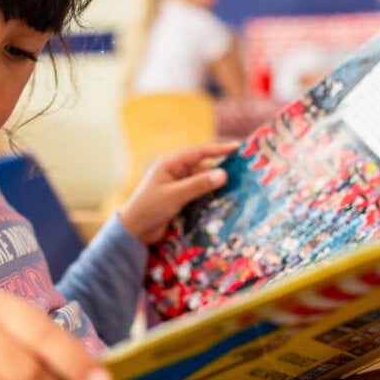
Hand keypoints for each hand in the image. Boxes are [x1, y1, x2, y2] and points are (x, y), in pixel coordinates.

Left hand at [119, 141, 238, 244]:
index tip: (238, 147)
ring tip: (240, 187)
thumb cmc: (149, 209)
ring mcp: (179, 186)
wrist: (134, 232)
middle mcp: (176, 172)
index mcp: (170, 163)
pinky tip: (226, 201)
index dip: (219, 149)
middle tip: (245, 171)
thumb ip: (198, 185)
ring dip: (218, 185)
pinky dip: (211, 196)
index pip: (199, 152)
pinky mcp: (181, 199)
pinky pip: (200, 194)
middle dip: (222, 169)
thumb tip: (223, 174)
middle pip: (204, 167)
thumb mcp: (174, 195)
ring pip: (203, 182)